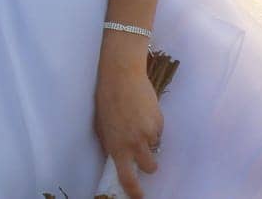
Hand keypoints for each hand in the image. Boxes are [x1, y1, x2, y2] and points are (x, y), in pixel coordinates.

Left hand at [95, 33, 163, 198]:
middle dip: (148, 165)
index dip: (134, 191)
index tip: (138, 197)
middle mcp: (134, 143)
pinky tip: (143, 111)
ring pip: (154, 146)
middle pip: (149, 167)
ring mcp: (149, 132)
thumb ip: (112, 144)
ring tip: (137, 120)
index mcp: (117, 146)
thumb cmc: (106, 99)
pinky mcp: (159, 121)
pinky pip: (159, 131)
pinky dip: (153, 126)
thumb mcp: (102, 127)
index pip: (127, 177)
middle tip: (143, 154)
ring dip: (148, 139)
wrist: (121, 76)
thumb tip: (120, 158)